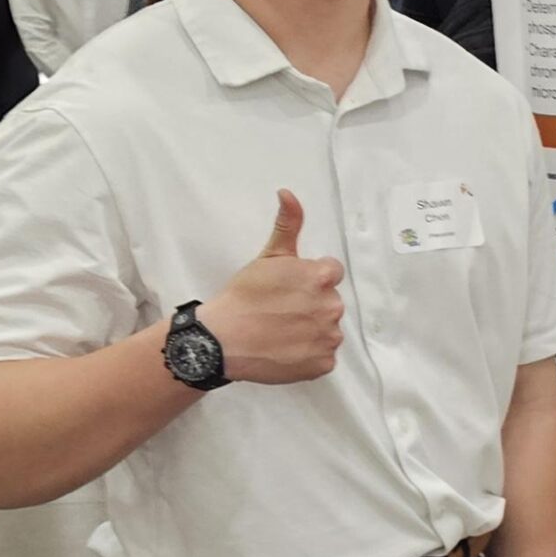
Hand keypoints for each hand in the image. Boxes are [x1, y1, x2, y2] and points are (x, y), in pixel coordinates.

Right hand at [195, 191, 343, 384]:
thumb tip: (288, 193)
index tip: (290, 289)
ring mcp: (329, 337)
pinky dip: (308, 354)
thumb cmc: (243, 296)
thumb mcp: (268, 256)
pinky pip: (324, 356)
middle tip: (281, 311)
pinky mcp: (324, 363)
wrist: (223, 339)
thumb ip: (288, 224)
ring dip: (312, 330)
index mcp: (322, 277)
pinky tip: (286, 349)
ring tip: (282, 331)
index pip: (330, 273)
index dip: (309, 280)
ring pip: (328, 329)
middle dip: (311, 304)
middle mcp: (332, 306)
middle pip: (329, 302)